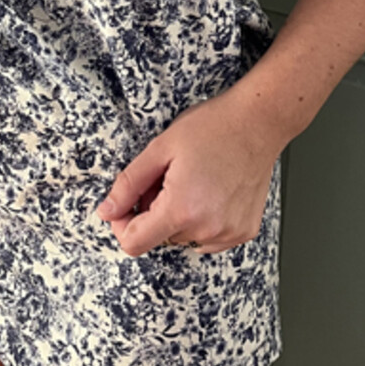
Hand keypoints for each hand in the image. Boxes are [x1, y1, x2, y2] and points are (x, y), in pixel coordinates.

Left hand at [95, 85, 281, 256]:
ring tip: (190, 181)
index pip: (134, 243)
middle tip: (166, 177)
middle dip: (154, 211)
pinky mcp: (243, 231)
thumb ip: (128, 183)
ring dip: (178, 217)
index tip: (126, 205)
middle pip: (160, 237)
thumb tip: (107, 210)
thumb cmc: (212, 128)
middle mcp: (207, 229)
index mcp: (182, 209)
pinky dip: (202, 221)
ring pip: (184, 238)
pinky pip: (209, 238)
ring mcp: (228, 233)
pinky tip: (210, 192)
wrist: (258, 122)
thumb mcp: (160, 148)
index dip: (122, 225)